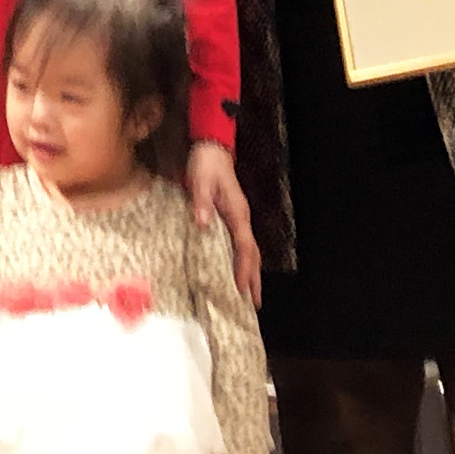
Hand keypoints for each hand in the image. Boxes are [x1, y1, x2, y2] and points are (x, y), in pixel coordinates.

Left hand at [186, 140, 262, 303]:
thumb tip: (202, 223)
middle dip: (253, 278)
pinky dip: (240, 261)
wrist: (211, 149)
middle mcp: (241, 219)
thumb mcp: (200, 181)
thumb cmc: (206, 165)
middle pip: (252, 254)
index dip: (244, 269)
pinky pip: (239, 245)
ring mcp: (237, 219)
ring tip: (249, 296)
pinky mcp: (230, 218)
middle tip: (254, 304)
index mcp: (237, 213)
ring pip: (248, 251)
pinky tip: (235, 271)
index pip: (245, 247)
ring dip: (249, 273)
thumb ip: (201, 201)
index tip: (242, 290)